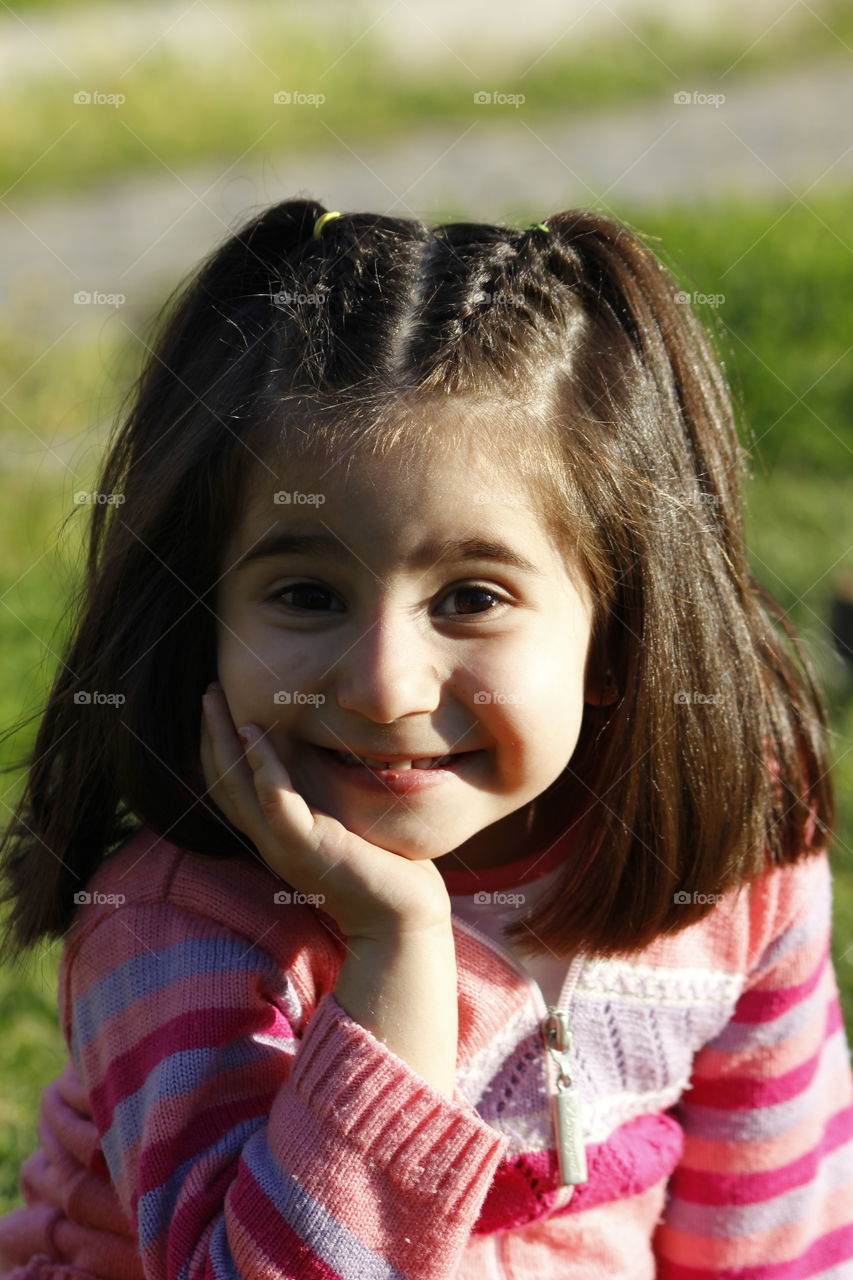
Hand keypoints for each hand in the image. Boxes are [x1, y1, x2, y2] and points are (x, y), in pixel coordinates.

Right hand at [199, 685, 452, 938]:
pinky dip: (261, 764)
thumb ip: (328, 799)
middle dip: (212, 733)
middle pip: (223, 781)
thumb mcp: (345, 825)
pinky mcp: (307, 847)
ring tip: (215, 700)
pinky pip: (275, 799)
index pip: (232, 787)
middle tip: (208, 691)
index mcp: (276, 836)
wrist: (401, 918)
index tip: (219, 708)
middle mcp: (270, 841)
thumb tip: (334, 759)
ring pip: (237, 785)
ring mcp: (284, 845)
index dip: (219, 747)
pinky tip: (253, 732)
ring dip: (224, 739)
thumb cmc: (383, 870)